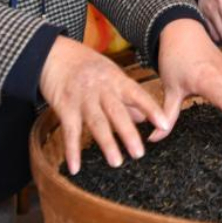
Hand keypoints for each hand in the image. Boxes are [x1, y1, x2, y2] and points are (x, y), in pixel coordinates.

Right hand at [39, 35, 169, 174]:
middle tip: (139, 153)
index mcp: (116, 80)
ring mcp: (82, 98)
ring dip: (106, 143)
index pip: (138, 95)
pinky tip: (76, 168)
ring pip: (96, 122)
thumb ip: (127, 96)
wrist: (56, 53)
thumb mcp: (112, 75)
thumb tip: (144, 118)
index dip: (151, 110)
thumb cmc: (88, 65)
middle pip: (117, 112)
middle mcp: (101, 89)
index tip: (165, 125)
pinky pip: (69, 131)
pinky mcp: (64, 106)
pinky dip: (72, 150)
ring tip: (116, 162)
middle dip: (128, 133)